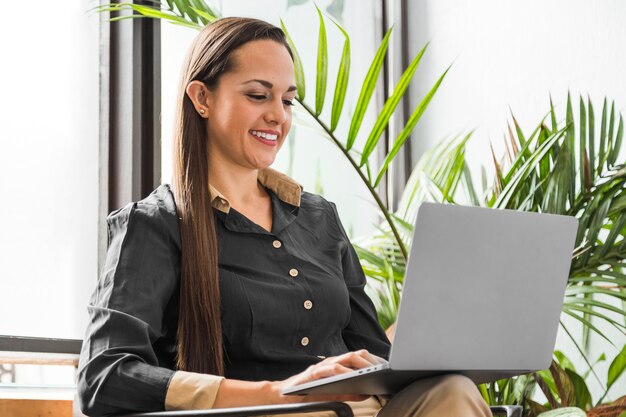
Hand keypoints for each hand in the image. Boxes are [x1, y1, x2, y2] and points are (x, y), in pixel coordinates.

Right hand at [271, 349, 386, 403]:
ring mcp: (322, 366)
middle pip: (356, 354)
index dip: (374, 361)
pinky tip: (352, 377)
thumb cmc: (309, 393)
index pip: (360, 357)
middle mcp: (331, 362)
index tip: (388, 367)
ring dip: (361, 364)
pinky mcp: (314, 373)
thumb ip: (350, 392)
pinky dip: (343, 372)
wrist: (283, 395)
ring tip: (373, 371)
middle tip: (384, 369)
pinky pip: (331, 369)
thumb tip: (369, 392)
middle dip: (372, 361)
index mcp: (338, 365)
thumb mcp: (333, 393)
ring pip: (346, 358)